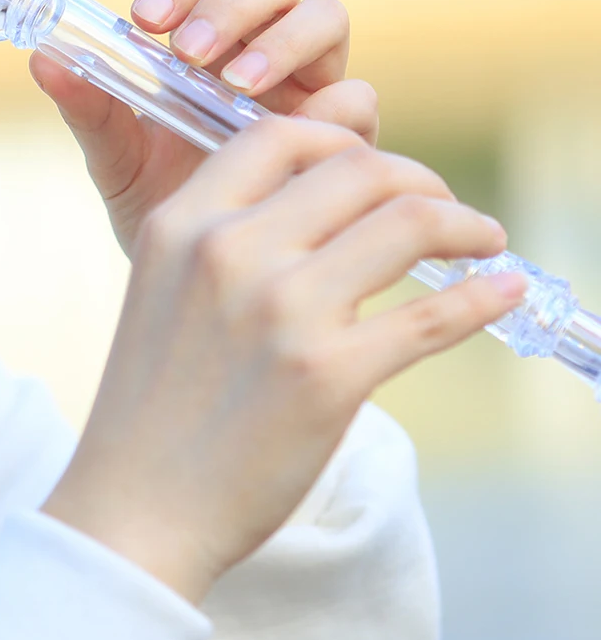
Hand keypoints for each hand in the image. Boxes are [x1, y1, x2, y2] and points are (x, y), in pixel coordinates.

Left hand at [30, 0, 374, 256]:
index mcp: (207, 47)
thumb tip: (42, 59)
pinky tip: (294, 137)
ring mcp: (309, 89)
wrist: (207, 285)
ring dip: (284, 40)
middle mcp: (262, 53)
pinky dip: (332, 105)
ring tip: (239, 85)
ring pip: (326, 18)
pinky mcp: (347, 135)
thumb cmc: (163, 209)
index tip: (145, 20)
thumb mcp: (119, 164)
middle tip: (190, 50)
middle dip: (232, 4)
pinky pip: (357, 98)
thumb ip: (90, 112)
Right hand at [43, 117, 525, 603]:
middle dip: (420, 179)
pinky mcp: (329, 375)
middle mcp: (229, 251)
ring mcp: (281, 310)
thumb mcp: (163, 292)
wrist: (136, 504)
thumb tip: (330, 216)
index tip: (374, 167)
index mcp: (182, 224)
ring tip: (482, 242)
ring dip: (465, 226)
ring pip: (408, 224)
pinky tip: (502, 293)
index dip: (341, 138)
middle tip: (443, 209)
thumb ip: (227, 241)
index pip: (280, 135)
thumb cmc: (151, 404)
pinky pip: (434, 314)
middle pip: (359, 169)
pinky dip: (483, 298)